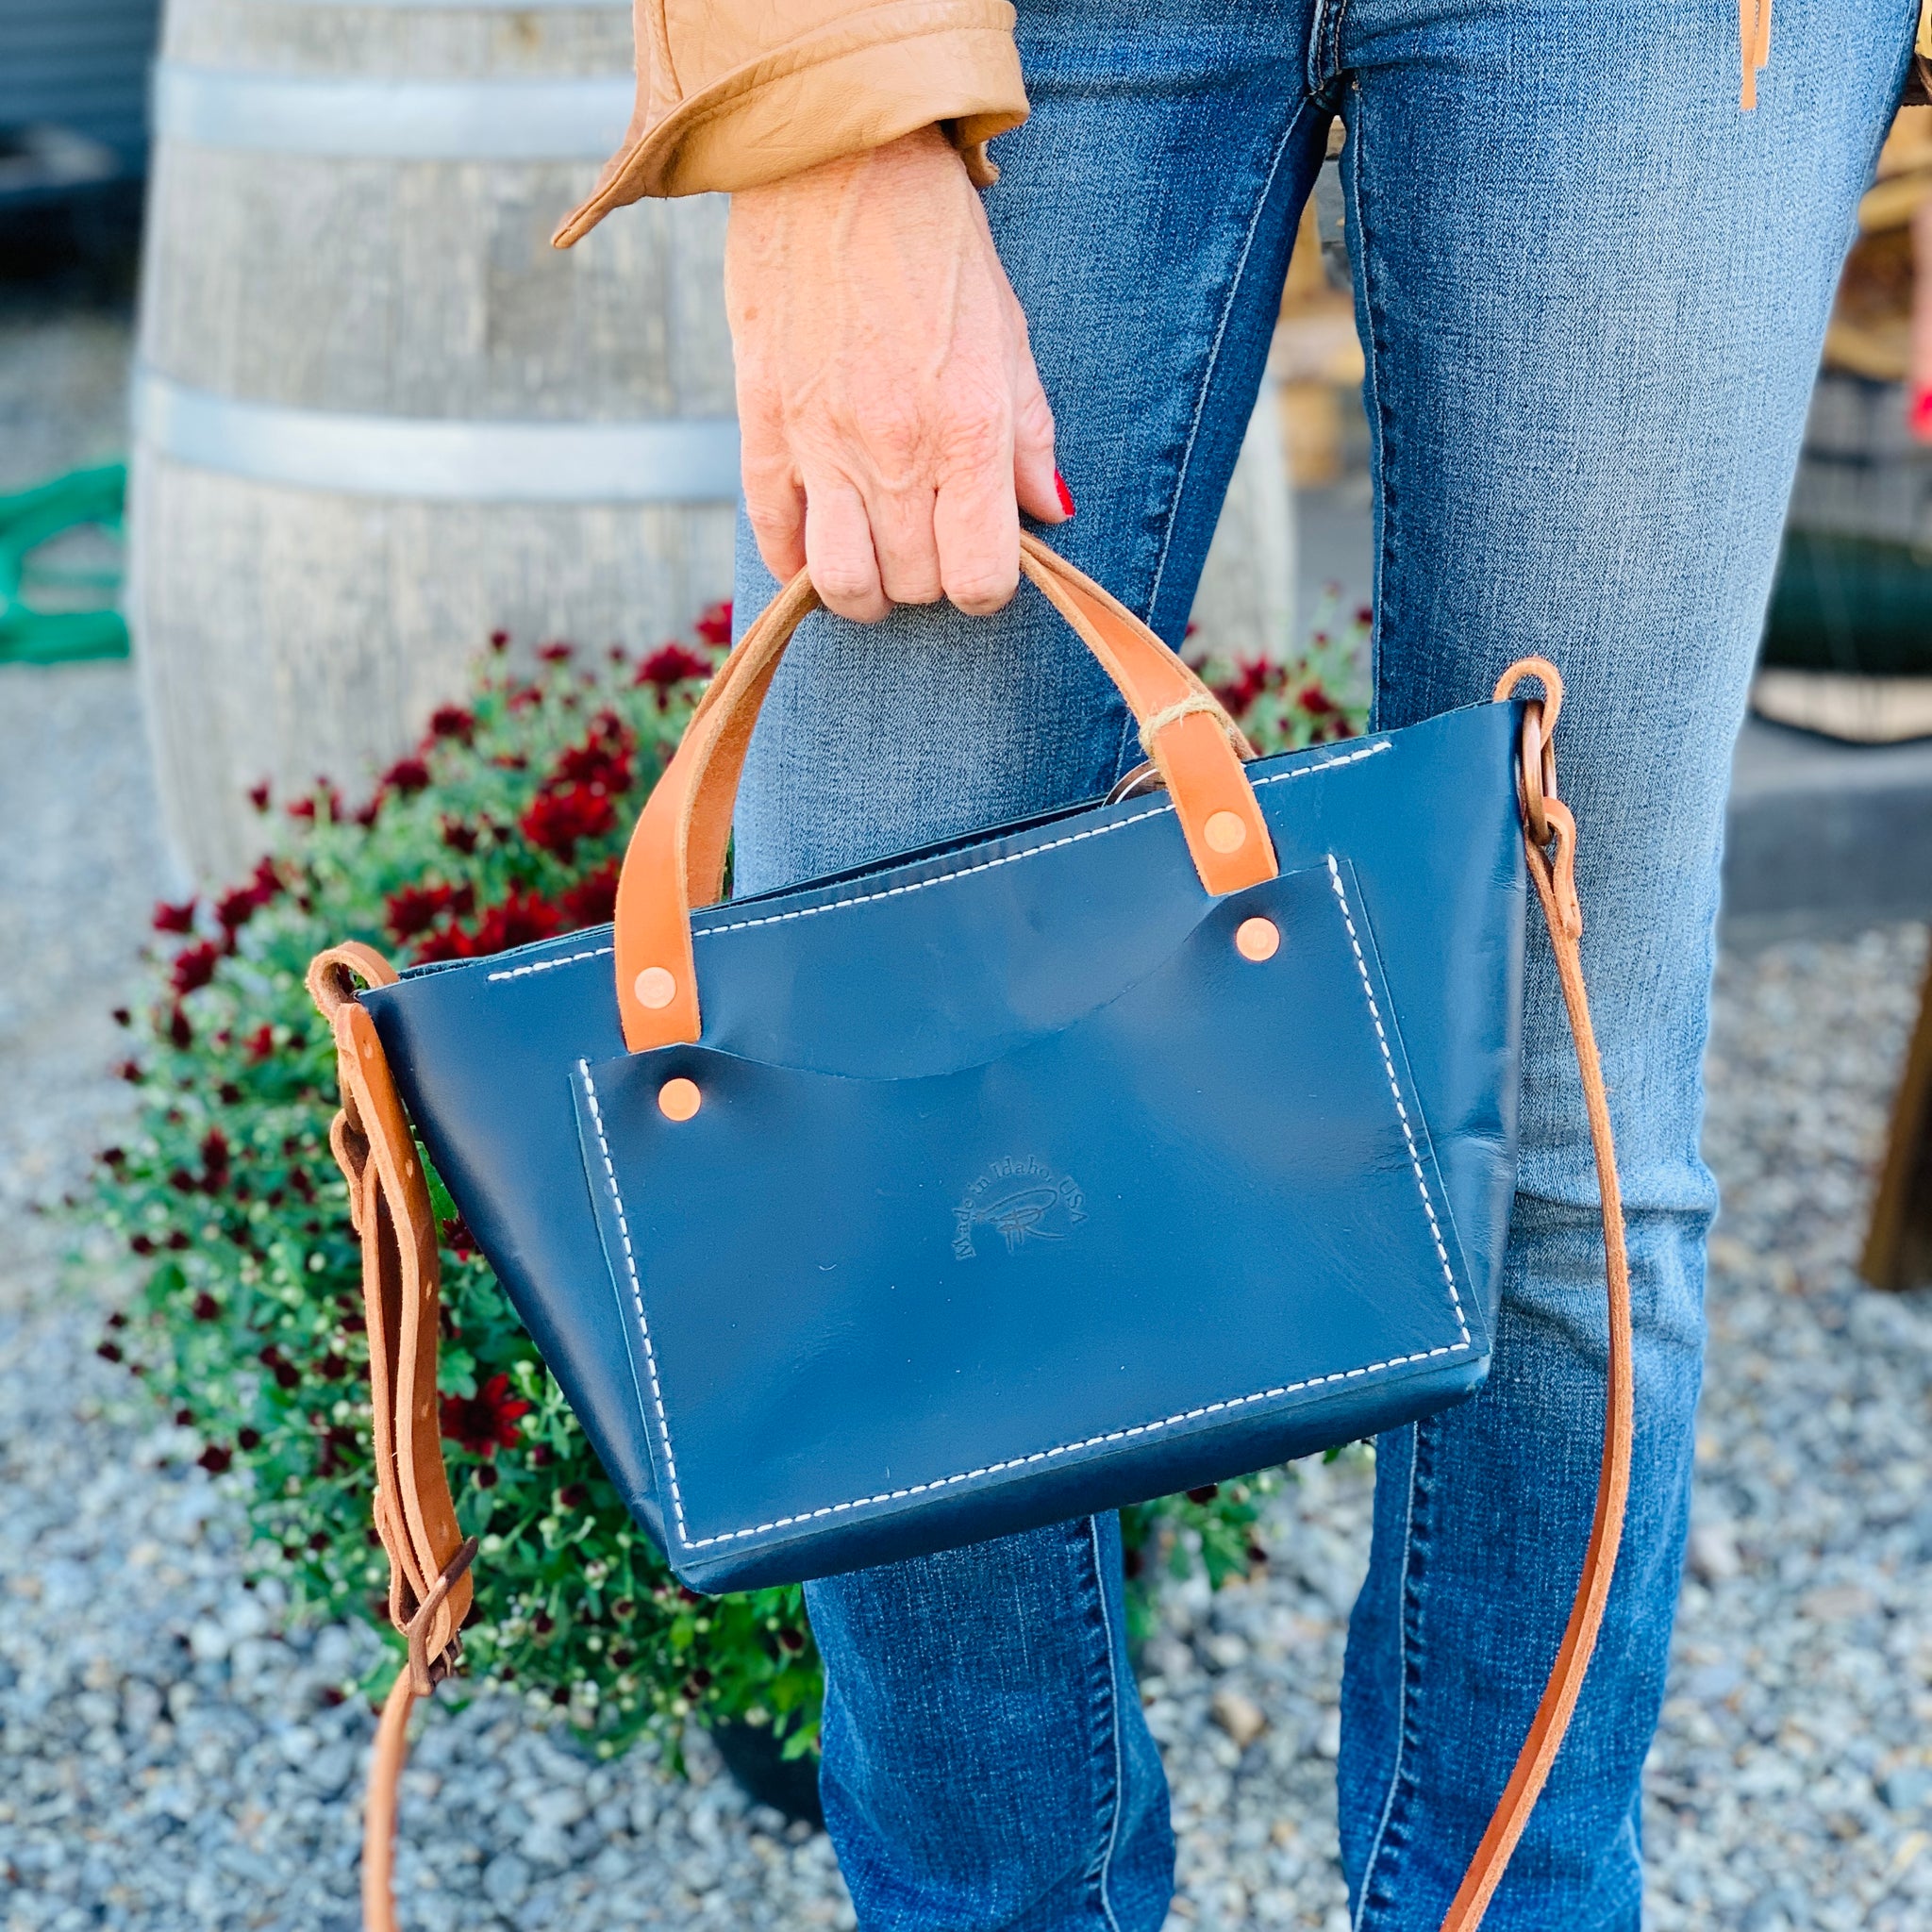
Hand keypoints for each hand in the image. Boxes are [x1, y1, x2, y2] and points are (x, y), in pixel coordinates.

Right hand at [725, 127, 1068, 621]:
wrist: (835, 161)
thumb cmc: (933, 241)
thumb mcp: (1006, 331)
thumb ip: (1030, 434)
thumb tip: (1053, 509)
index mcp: (969, 426)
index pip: (979, 578)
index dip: (984, 584)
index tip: (979, 557)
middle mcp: (897, 448)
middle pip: (915, 585)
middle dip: (927, 578)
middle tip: (927, 535)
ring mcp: (823, 442)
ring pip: (842, 582)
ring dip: (863, 588)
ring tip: (874, 554)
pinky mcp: (762, 426)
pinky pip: (775, 538)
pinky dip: (797, 561)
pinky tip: (817, 541)